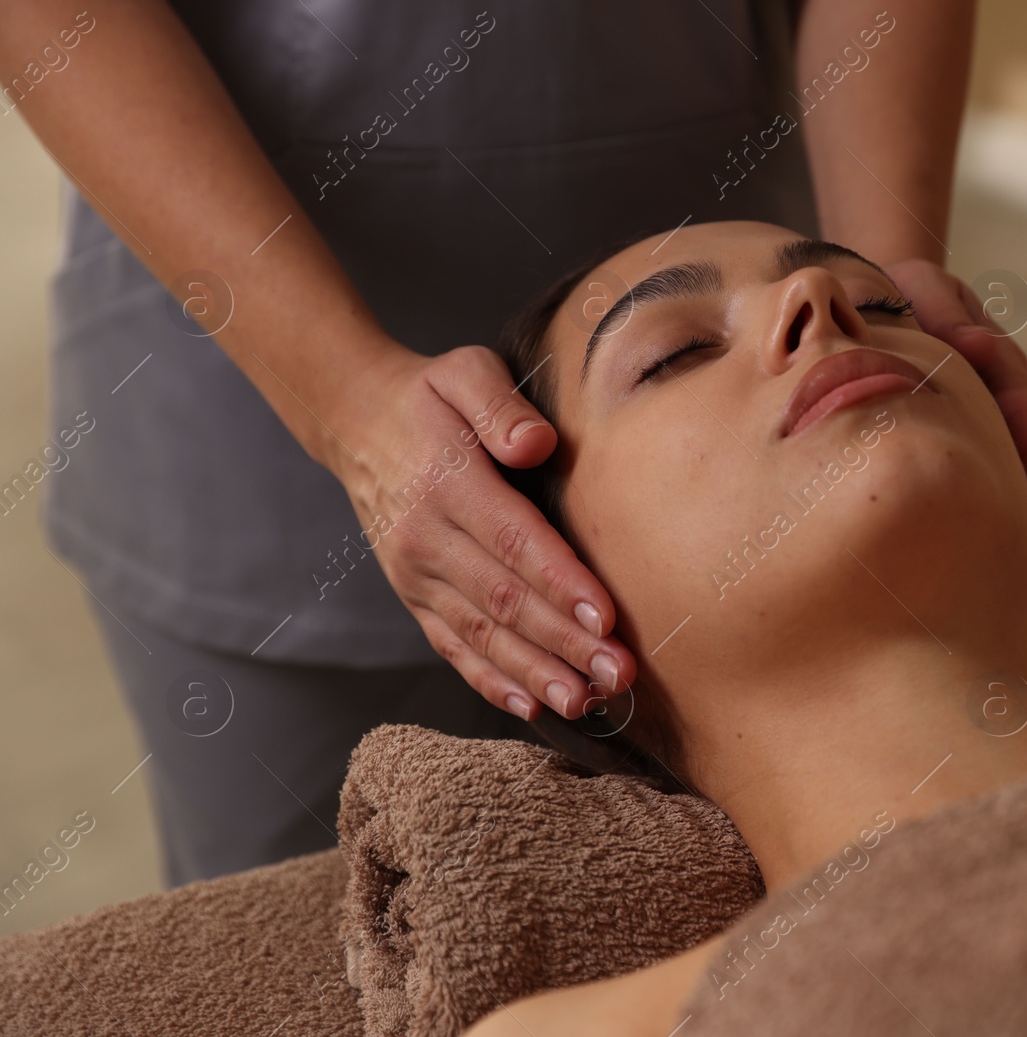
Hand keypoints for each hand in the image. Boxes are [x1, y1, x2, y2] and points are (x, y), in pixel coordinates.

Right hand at [325, 344, 635, 719]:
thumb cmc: (430, 395)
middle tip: (620, 673)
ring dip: (536, 673)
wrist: (355, 421)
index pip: (512, 542)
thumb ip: (500, 405)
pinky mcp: (414, 597)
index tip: (606, 617)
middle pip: (504, 601)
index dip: (560, 583)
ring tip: (586, 701)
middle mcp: (427, 539)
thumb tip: (537, 444)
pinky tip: (532, 705)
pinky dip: (491, 681)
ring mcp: (416, 575)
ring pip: (481, 634)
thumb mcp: (463, 372)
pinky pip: (453, 646)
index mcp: (447, 484)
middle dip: (565, 643)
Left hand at [884, 259, 1026, 623]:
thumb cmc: (901, 296)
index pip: (1022, 420)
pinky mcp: (979, 455)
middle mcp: (1005, 405)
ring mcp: (995, 433)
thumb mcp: (923, 291)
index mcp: (995, 366)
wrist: (887, 298)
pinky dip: (1013, 546)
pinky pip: (999, 503)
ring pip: (1021, 494)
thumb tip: (974, 347)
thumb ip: (948, 314)